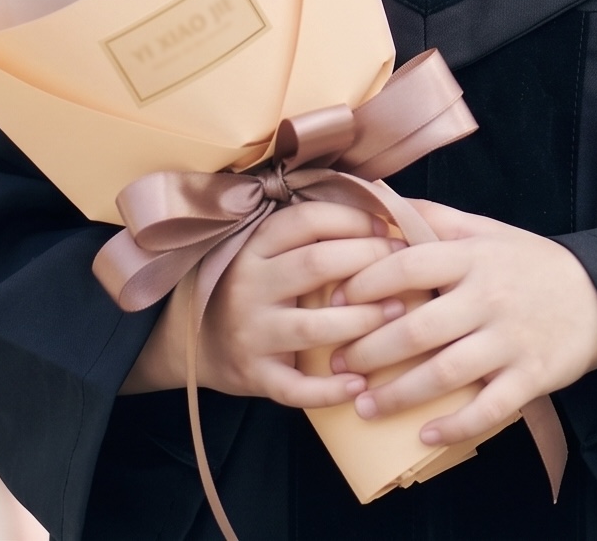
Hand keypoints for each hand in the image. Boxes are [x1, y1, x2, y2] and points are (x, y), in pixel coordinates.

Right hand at [120, 201, 403, 406]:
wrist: (190, 342)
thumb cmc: (248, 288)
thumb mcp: (262, 252)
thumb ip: (304, 234)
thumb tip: (376, 206)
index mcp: (252, 248)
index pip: (306, 220)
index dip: (352, 219)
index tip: (387, 226)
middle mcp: (247, 285)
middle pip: (316, 264)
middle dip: (368, 261)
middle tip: (406, 267)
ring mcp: (250, 332)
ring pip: (313, 326)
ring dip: (362, 320)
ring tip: (399, 314)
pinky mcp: (254, 375)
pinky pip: (296, 388)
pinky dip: (330, 390)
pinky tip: (360, 384)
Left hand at [335, 199, 596, 448]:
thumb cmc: (529, 263)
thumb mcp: (486, 230)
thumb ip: (434, 218)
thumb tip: (377, 199)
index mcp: (473, 257)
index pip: (408, 265)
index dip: (365, 283)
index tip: (333, 299)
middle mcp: (489, 297)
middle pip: (419, 327)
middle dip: (371, 349)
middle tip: (337, 363)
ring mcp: (511, 340)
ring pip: (446, 372)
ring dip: (400, 393)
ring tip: (363, 405)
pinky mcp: (533, 377)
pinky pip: (490, 408)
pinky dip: (456, 425)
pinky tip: (424, 434)